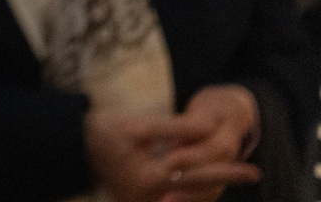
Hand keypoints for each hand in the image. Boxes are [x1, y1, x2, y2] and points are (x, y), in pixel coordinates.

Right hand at [85, 91, 260, 201]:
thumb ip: (174, 129)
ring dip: (208, 188)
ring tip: (230, 177)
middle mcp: (150, 196)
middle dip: (223, 181)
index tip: (252, 169)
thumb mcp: (137, 126)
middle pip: (196, 190)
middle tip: (251, 174)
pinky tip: (199, 185)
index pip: (198, 173)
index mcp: (152, 177)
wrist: (68, 146)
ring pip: (185, 197)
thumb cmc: (100, 131)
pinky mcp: (136, 199)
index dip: (227, 170)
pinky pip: (170, 199)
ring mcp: (142, 201)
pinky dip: (188, 193)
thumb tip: (205, 129)